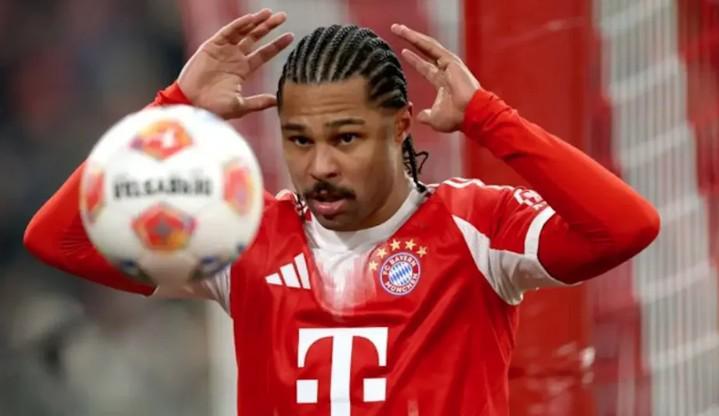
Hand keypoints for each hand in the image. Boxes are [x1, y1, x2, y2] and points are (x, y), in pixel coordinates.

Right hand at [177, 9, 293, 118]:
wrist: (192, 105)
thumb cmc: (213, 109)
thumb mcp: (241, 106)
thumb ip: (259, 102)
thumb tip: (278, 101)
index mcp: (242, 70)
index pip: (263, 54)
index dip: (276, 45)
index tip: (290, 36)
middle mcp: (234, 58)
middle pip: (255, 38)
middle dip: (269, 27)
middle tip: (283, 17)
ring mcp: (223, 51)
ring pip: (243, 32)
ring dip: (256, 22)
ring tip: (270, 14)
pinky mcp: (211, 47)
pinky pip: (227, 32)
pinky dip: (239, 25)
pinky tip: (252, 19)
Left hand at [391, 24, 480, 132]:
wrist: (470, 113)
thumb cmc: (457, 118)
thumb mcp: (435, 118)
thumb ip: (426, 116)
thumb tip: (419, 117)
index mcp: (442, 82)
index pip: (425, 68)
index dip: (414, 60)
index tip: (404, 52)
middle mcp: (445, 70)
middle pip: (424, 52)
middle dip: (411, 41)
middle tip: (397, 30)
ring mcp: (449, 64)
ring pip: (427, 45)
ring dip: (411, 36)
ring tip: (397, 28)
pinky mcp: (450, 60)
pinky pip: (432, 47)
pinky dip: (419, 40)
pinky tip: (408, 34)